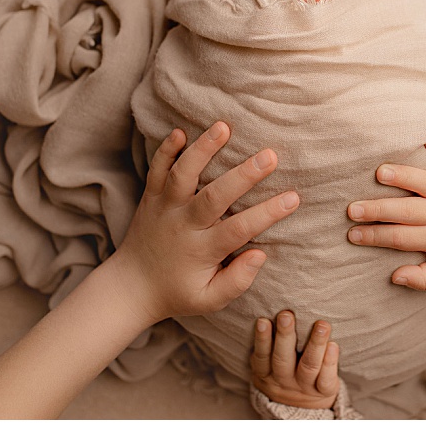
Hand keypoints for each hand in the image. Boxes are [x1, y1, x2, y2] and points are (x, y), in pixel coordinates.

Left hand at [110, 122, 299, 324]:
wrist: (131, 285)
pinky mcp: (150, 196)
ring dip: (202, 149)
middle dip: (243, 175)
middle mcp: (183, 225)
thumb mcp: (209, 300)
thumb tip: (260, 254)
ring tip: (224, 127)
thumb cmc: (178, 291)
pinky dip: (165, 150)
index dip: (267, 214)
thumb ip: (237, 281)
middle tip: (270, 155)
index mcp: (201, 250)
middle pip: (214, 197)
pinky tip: (180, 131)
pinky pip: (155, 170)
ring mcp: (165, 208)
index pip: (239, 230)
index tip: (293, 197)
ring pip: (182, 175)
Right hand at [250, 311, 340, 409]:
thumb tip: (270, 308)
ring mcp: (304, 387)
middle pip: (283, 359)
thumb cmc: (283, 372)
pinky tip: (333, 345)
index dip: (262, 339)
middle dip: (285, 336)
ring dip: (315, 344)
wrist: (300, 408)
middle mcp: (283, 380)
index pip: (262, 356)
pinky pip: (326, 379)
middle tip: (286, 315)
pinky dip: (330, 362)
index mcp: (266, 373)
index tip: (263, 320)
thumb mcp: (268, 364)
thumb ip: (269, 344)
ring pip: (308, 366)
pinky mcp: (323, 391)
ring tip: (321, 325)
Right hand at [346, 137, 425, 289]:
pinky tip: (425, 140)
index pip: (400, 237)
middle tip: (352, 208)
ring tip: (380, 172)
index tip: (352, 234)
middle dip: (378, 209)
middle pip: (407, 210)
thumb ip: (421, 279)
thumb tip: (394, 276)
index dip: (374, 236)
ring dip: (403, 176)